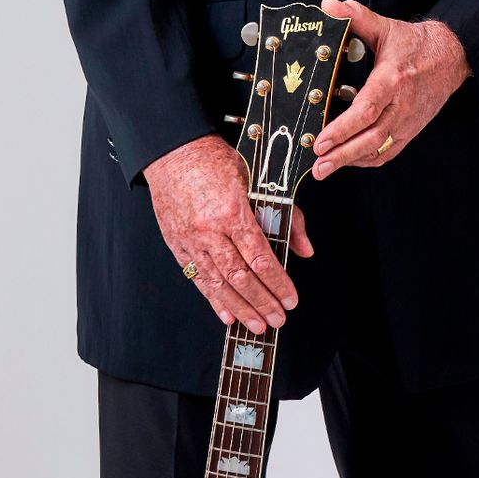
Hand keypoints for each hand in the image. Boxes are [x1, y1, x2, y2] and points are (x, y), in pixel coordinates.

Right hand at [144, 134, 312, 334]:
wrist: (173, 152)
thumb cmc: (216, 162)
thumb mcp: (258, 180)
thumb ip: (286, 216)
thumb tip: (304, 248)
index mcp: (233, 212)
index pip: (260, 257)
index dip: (277, 283)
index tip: (290, 298)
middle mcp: (209, 231)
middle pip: (240, 277)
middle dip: (261, 302)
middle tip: (278, 319)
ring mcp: (190, 240)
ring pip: (218, 284)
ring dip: (240, 308)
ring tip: (257, 326)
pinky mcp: (177, 245)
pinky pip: (198, 279)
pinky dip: (214, 300)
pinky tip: (227, 315)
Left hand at [311, 0, 470, 173]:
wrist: (451, 58)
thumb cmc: (415, 44)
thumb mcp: (385, 27)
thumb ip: (355, 17)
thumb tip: (328, 5)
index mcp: (393, 79)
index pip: (367, 110)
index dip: (342, 129)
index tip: (321, 140)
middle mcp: (401, 105)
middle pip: (371, 138)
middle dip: (341, 155)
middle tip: (317, 166)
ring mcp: (407, 122)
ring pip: (379, 150)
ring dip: (350, 162)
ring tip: (324, 169)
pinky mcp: (411, 130)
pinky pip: (388, 152)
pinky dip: (367, 161)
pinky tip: (348, 161)